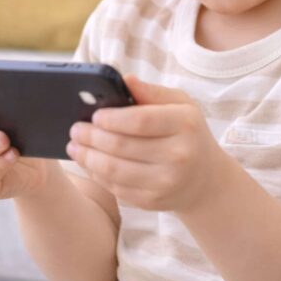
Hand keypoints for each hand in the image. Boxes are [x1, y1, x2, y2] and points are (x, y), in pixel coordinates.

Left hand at [66, 75, 226, 211]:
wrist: (205, 178)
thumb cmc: (188, 133)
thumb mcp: (180, 105)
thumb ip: (152, 92)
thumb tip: (125, 79)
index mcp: (185, 124)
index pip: (141, 120)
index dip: (112, 119)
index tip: (94, 116)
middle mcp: (179, 154)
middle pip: (122, 146)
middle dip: (91, 137)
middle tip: (76, 130)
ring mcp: (166, 181)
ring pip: (114, 169)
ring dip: (87, 157)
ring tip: (75, 146)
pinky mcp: (153, 200)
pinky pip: (116, 187)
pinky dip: (97, 174)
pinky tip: (91, 163)